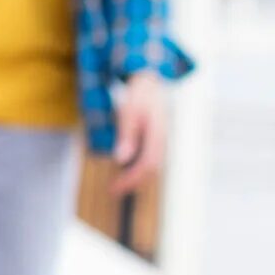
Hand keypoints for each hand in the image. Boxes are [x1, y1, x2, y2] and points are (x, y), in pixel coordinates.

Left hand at [110, 71, 169, 195]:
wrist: (150, 83)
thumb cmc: (138, 96)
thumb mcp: (128, 112)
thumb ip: (126, 135)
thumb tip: (120, 160)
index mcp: (157, 136)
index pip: (147, 165)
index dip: (131, 179)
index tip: (115, 188)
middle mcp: (161, 141)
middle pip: (150, 169)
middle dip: (132, 182)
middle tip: (113, 191)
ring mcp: (160, 141)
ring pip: (150, 165)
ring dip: (134, 177)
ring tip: (117, 185)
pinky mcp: (155, 140)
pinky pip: (148, 159)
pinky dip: (136, 168)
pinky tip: (124, 170)